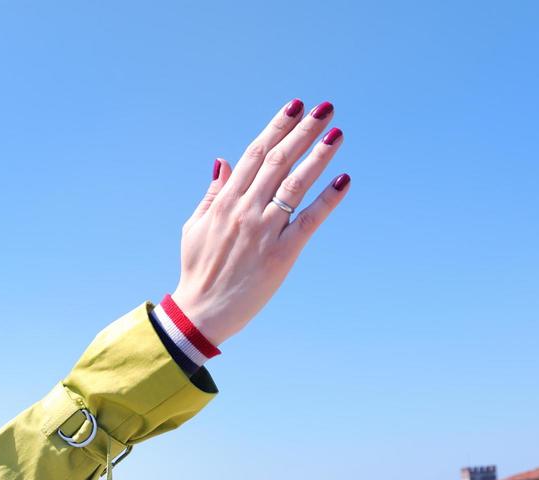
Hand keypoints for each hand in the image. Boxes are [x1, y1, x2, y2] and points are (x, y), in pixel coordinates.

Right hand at [172, 98, 348, 346]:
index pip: (255, 154)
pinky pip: (309, 221)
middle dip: (303, 131)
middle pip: (279, 161)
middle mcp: (246, 210)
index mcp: (225, 201)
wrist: (201, 312)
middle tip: (326, 109)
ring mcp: (264, 231)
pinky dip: (327, 199)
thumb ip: (212, 193)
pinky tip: (343, 180)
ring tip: (337, 133)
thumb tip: (223, 161)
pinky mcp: (281, 254)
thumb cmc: (197, 270)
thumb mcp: (196, 226)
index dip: (277, 127)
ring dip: (319, 156)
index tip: (296, 107)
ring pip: (296, 185)